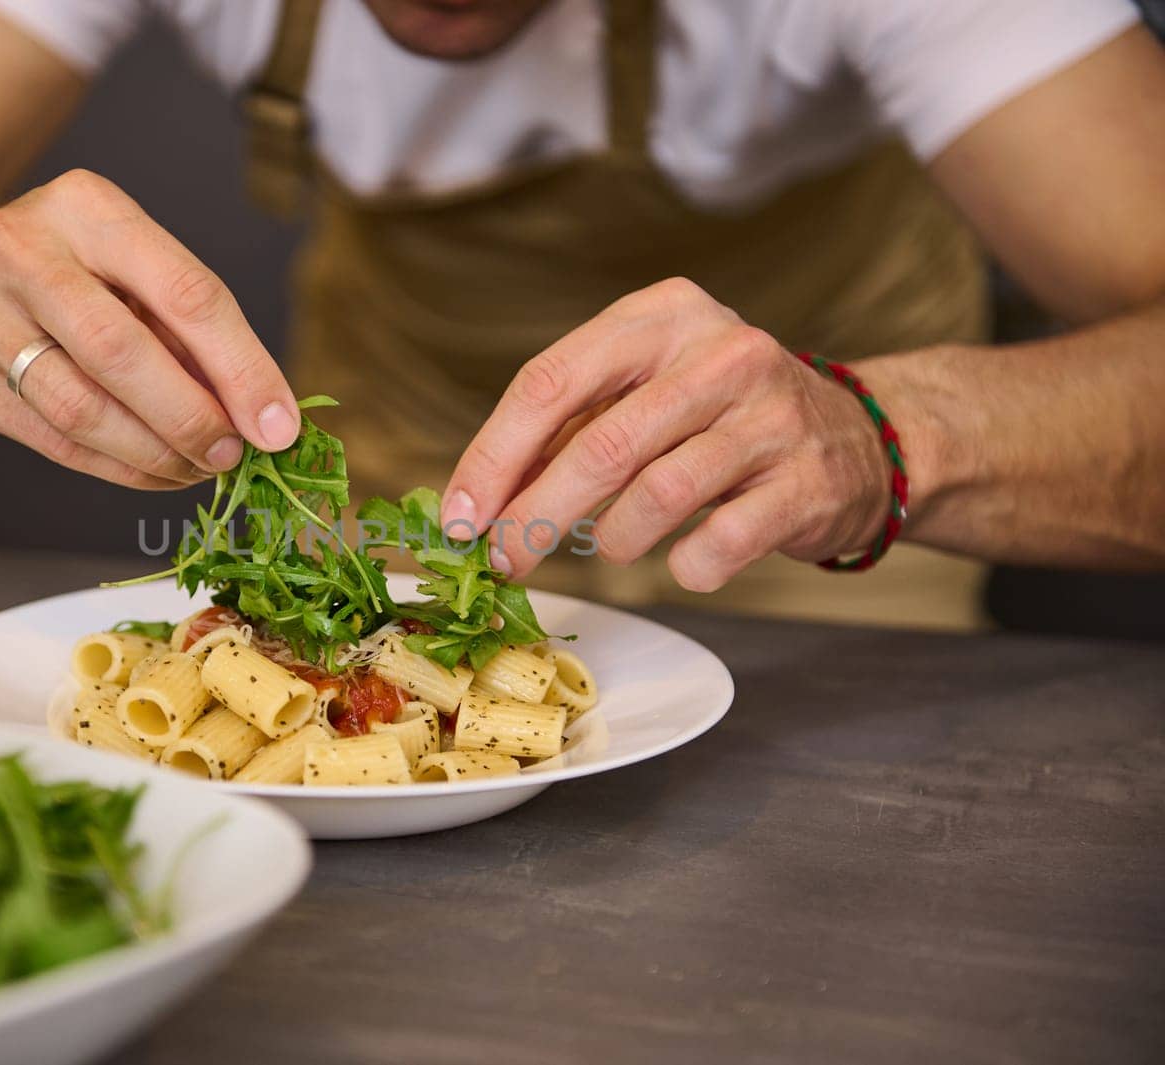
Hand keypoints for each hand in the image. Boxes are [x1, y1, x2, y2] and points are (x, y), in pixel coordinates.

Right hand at [0, 169, 298, 487]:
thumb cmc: (52, 270)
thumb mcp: (120, 264)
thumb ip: (183, 326)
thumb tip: (258, 409)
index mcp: (88, 208)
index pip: (188, 292)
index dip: (243, 368)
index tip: (279, 425)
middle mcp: (25, 250)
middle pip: (126, 351)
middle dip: (192, 416)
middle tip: (231, 455)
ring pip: (84, 407)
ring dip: (154, 453)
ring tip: (196, 468)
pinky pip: (55, 440)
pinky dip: (117, 467)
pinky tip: (155, 472)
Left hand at [440, 278, 892, 590]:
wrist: (858, 441)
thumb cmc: (719, 420)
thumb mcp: (644, 391)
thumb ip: (567, 430)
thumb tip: (476, 502)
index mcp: (661, 315)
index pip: (550, 380)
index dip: (494, 455)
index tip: (460, 516)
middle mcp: (721, 351)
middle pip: (598, 445)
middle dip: (535, 516)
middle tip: (503, 562)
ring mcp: (771, 415)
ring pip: (655, 496)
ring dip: (615, 540)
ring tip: (615, 545)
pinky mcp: (807, 480)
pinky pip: (718, 544)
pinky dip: (685, 567)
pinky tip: (685, 560)